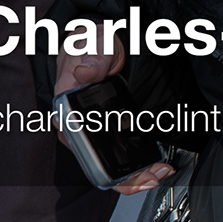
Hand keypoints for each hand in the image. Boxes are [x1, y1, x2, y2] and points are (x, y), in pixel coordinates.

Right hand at [51, 30, 169, 193]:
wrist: (104, 44)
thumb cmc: (94, 44)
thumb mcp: (97, 44)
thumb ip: (94, 57)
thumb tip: (83, 73)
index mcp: (66, 102)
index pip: (74, 137)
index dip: (96, 157)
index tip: (117, 164)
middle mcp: (76, 123)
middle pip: (93, 159)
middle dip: (122, 175)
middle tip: (149, 178)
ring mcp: (92, 131)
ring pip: (106, 164)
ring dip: (132, 176)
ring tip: (156, 176)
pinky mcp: (107, 133)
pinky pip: (117, 157)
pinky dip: (136, 168)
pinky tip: (154, 169)